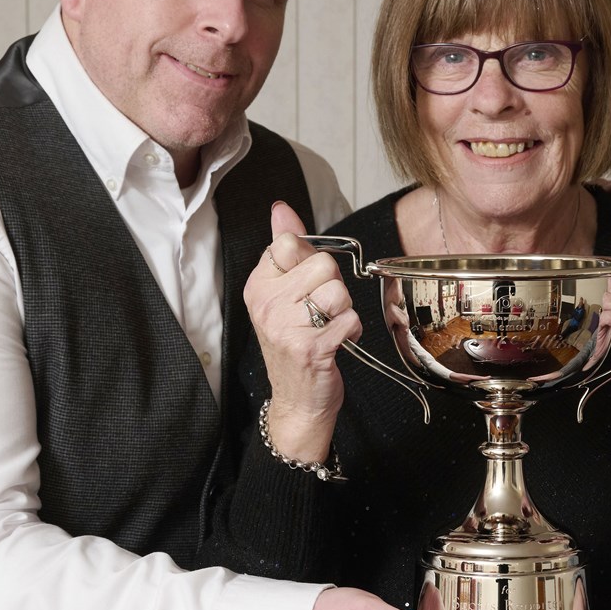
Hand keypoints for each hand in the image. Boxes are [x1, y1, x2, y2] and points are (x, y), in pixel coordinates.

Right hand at [247, 202, 362, 460]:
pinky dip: (352, 330)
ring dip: (343, 310)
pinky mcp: (311, 347)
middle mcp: (266, 304)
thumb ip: (286, 247)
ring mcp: (286, 326)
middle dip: (332, 285)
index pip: (290, 242)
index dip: (310, 260)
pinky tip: (337, 341)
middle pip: (321, 264)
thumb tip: (281, 208)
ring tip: (327, 326)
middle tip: (319, 311)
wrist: (297, 401)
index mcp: (258, 285)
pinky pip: (349, 318)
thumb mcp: (282, 293)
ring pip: (338, 291)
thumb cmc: (294, 342)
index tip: (305, 284)